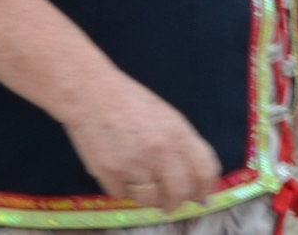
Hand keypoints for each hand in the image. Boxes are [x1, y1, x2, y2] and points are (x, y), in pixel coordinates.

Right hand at [61, 75, 219, 212]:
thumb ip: (183, 148)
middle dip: (175, 203)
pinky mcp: (110, 173)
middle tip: (169, 204)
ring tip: (141, 184)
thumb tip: (195, 182)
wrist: (92, 93)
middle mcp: (160, 151)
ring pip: (150, 200)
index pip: (205, 172)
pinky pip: (123, 195)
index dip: (205, 188)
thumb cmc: (131, 103)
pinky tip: (120, 172)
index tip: (200, 197)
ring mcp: (135, 163)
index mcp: (179, 134)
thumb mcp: (167, 118)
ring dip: (148, 198)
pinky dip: (123, 189)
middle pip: (179, 193)